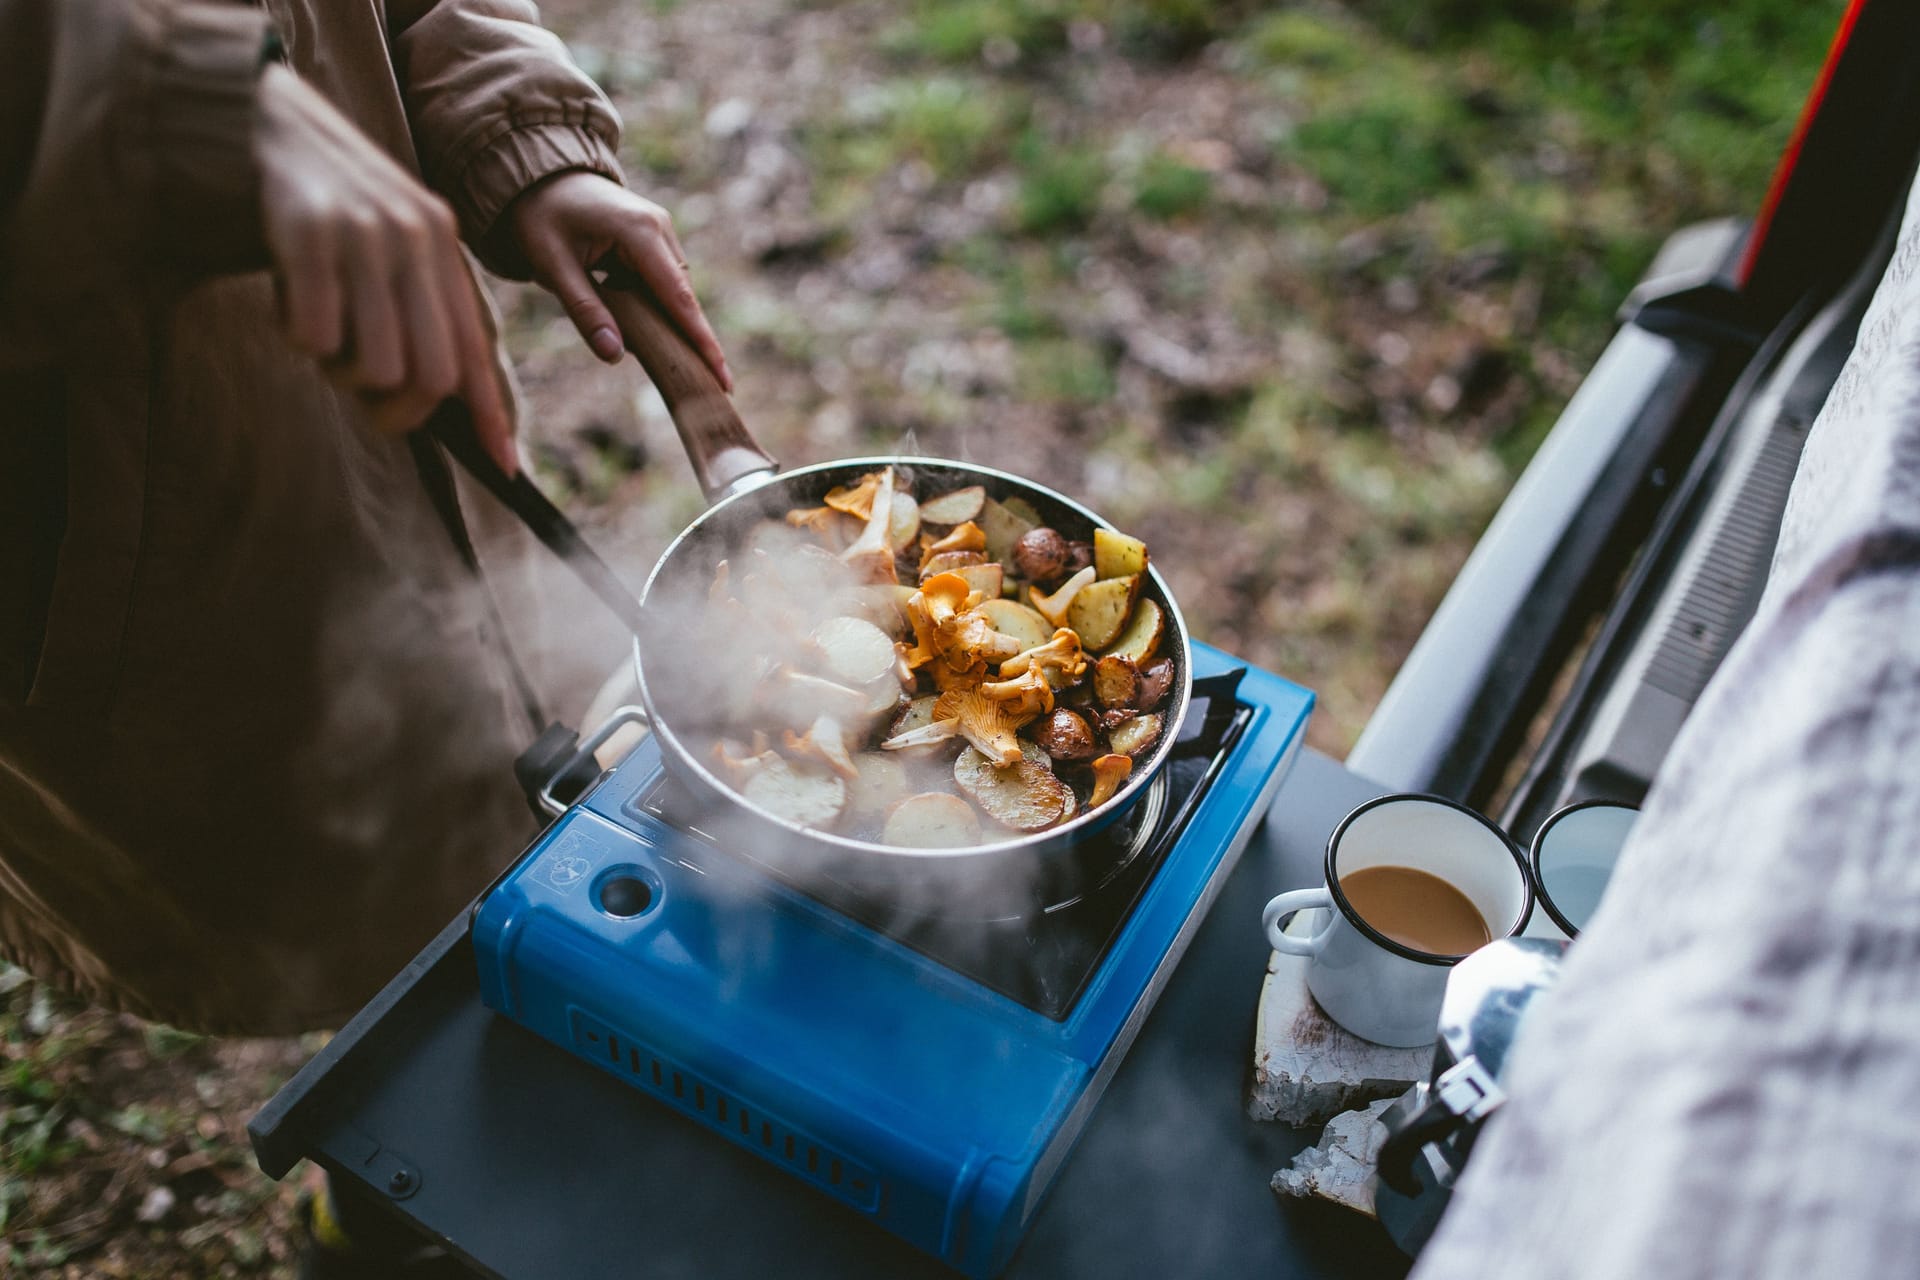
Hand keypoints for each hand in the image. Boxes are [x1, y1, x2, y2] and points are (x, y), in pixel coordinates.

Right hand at [254, 64, 515, 473]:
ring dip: (337, 370)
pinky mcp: (309, 234)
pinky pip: (314, 335)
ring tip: (317, 330)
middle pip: (431, 377)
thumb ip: (418, 304)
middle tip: (353, 384)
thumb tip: (443, 397)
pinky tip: (284, 300)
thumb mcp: (387, 242)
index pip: (474, 350)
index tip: (505, 466)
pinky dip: (296, 337)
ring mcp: (364, 234)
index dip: (490, 413)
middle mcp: (415, 238)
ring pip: (374, 367)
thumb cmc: (321, 206)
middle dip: (394, 408)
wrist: (253, 121)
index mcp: (441, 245)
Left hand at [506, 171, 733, 391]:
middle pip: (683, 298)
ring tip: (651, 349)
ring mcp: (661, 230)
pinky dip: (654, 304)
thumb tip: (614, 356)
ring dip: (663, 320)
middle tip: (702, 384)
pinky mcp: (655, 236)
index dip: (702, 342)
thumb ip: (585, 312)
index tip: (723, 378)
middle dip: (689, 339)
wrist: (540, 174)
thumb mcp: (553, 266)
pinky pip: (663, 280)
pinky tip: (634, 318)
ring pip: (674, 291)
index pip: (678, 299)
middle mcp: (661, 228)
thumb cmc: (542, 216)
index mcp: (639, 233)